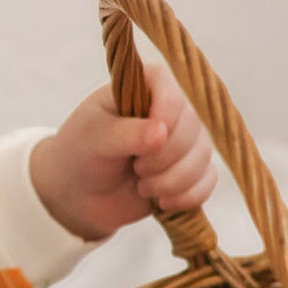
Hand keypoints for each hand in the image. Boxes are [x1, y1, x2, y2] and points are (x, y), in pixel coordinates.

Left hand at [29, 63, 216, 240]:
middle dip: (163, 158)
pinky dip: (186, 196)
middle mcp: (171, 109)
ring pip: (203, 157)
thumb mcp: (94, 139)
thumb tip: (161, 133)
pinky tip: (161, 202)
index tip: (143, 144)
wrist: (79, 193)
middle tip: (135, 168)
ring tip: (142, 187)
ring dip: (172, 181)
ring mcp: (184, 140)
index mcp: (145, 86)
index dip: (165, 118)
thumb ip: (126, 134)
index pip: (172, 91)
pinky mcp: (191, 170)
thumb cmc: (80, 153)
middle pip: (192, 128)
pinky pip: (208, 181)